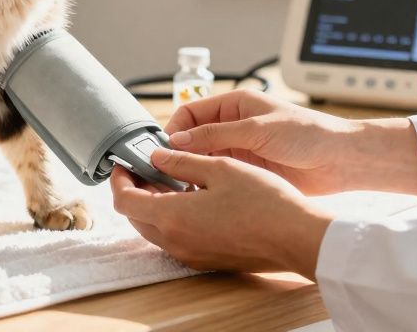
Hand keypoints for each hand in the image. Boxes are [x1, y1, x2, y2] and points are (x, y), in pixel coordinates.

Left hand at [110, 152, 332, 278]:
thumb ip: (182, 161)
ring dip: (153, 204)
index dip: (119, 180)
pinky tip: (191, 198)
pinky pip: (175, 238)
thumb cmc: (263, 200)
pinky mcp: (206, 259)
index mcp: (172, 217)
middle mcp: (175, 242)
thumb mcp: (219, 168)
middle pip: (136, 217)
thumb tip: (156, 157)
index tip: (125, 163)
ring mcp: (191, 254)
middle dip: (135, 190)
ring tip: (169, 177)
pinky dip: (172, 217)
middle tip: (146, 166)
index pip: (124, 201)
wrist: (297, 237)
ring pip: (154, 229)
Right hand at [165, 89, 416, 196]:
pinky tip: (200, 194)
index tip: (165, 149)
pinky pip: (218, 176)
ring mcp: (238, 150)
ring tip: (181, 185)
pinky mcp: (247, 172)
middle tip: (166, 171)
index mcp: (233, 105)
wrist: (339, 161)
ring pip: (202, 159)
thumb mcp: (257, 129)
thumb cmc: (307, 133)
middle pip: (192, 138)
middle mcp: (232, 126)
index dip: (174, 129)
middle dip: (178, 152)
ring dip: (191, 170)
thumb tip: (177, 139)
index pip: (190, 113)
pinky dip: (206, 183)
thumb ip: (216, 135)